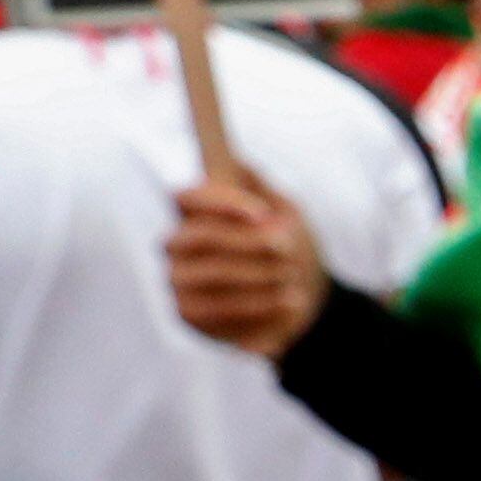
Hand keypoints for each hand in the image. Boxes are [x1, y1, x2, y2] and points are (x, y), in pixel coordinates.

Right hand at [168, 175, 328, 355]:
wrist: (303, 301)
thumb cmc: (289, 249)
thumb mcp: (286, 212)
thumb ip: (263, 188)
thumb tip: (239, 163)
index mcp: (194, 214)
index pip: (188, 197)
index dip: (222, 202)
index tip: (262, 213)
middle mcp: (176, 248)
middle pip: (202, 237)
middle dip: (249, 242)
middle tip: (287, 248)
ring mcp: (178, 283)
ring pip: (214, 275)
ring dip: (261, 275)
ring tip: (292, 275)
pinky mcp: (190, 317)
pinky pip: (223, 311)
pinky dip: (263, 305)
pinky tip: (292, 300)